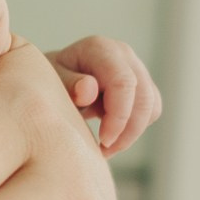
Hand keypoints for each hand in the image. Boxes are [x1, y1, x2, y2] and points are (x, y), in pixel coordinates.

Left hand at [47, 36, 160, 157]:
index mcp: (100, 49)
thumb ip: (68, 84)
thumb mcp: (49, 82)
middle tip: (104, 150)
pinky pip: (151, 110)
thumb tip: (89, 89)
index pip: (124, 83)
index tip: (103, 140)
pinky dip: (135, 128)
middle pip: (144, 97)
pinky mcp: (142, 84)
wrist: (52, 80)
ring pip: (151, 106)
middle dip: (128, 130)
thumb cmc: (48, 81)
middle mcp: (122, 53)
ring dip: (132, 132)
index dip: (119, 116)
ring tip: (105, 145)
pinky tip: (111, 134)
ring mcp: (135, 67)